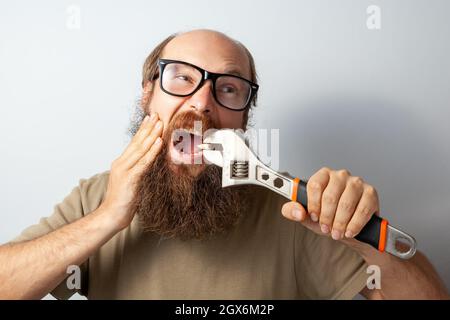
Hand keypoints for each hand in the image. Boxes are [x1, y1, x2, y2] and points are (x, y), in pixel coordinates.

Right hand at [100, 112, 163, 229]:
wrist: (111, 215)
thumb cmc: (122, 201)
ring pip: (141, 149)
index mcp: (121, 163)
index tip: (150, 119)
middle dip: (148, 128)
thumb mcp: (131, 181)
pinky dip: (152, 151)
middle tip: (157, 115)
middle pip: (137, 142)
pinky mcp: (131, 178)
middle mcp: (121, 163)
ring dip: (152, 135)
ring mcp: (125, 170)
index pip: (134, 143)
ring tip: (160, 123)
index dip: (143, 130)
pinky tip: (158, 142)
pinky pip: (144, 162)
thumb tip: (149, 163)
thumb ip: (137, 170)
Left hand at [281, 167, 378, 240]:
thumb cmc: (328, 218)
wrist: (350, 230)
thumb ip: (293, 211)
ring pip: (346, 204)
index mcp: (323, 176)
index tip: (313, 216)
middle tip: (326, 229)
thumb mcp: (307, 216)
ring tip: (337, 232)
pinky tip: (350, 231)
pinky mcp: (371, 193)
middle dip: (327, 217)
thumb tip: (297, 211)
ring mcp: (357, 183)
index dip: (313, 204)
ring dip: (340, 223)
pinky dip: (355, 224)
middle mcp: (340, 175)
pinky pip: (362, 210)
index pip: (315, 185)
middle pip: (330, 196)